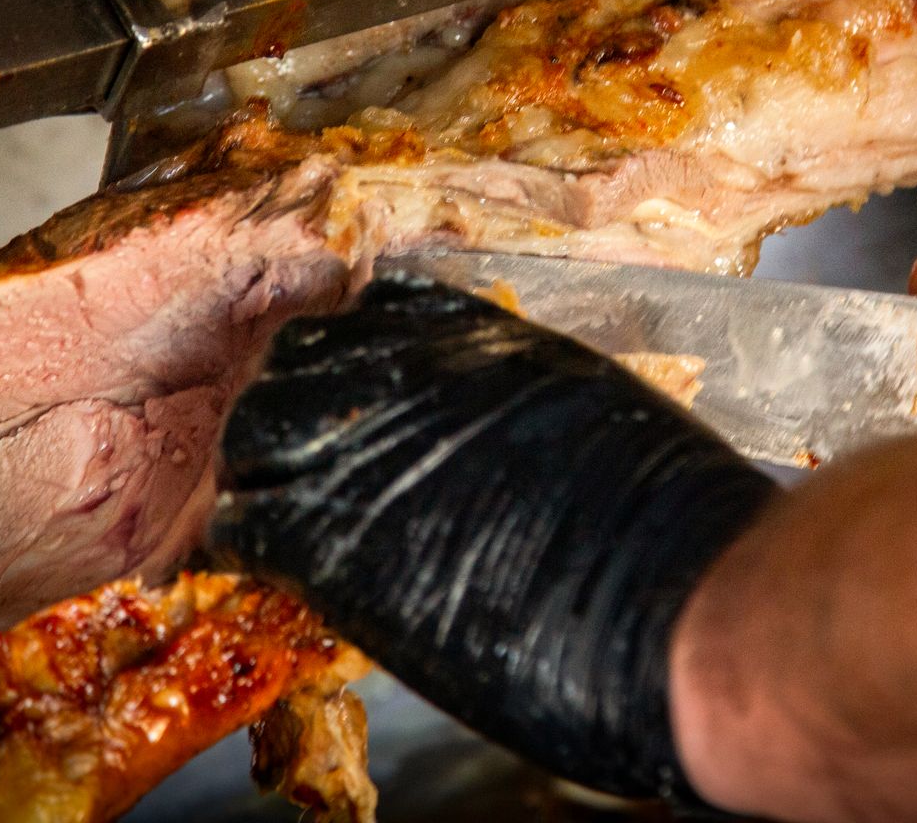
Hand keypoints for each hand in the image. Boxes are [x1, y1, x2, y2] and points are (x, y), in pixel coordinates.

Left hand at [210, 277, 775, 803]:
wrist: (672, 605)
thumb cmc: (670, 525)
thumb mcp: (598, 411)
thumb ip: (528, 402)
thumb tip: (507, 423)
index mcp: (482, 340)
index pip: (377, 313)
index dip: (359, 361)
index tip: (364, 403)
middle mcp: (406, 373)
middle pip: (299, 359)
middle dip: (297, 407)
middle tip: (316, 463)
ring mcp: (359, 448)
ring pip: (255, 432)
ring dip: (265, 470)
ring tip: (288, 515)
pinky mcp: (328, 537)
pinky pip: (244, 520)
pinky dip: (249, 543)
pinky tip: (276, 573)